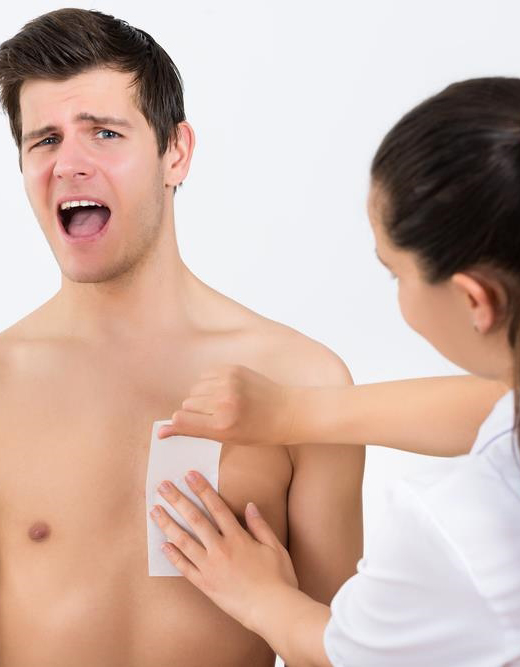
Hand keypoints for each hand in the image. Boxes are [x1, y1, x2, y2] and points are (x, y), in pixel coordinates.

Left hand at [149, 470, 297, 631]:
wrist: (272, 610)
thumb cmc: (279, 579)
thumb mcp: (275, 547)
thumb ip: (260, 525)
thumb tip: (249, 505)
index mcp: (238, 538)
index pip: (216, 507)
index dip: (202, 489)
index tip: (190, 475)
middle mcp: (220, 549)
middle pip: (195, 519)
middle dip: (178, 500)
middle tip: (163, 486)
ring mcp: (210, 568)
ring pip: (184, 541)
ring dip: (168, 524)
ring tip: (154, 511)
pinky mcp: (205, 585)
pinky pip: (184, 568)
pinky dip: (173, 556)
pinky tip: (163, 545)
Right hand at [158, 365, 297, 445]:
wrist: (288, 411)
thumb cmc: (257, 431)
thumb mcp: (226, 438)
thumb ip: (194, 431)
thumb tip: (161, 431)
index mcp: (222, 425)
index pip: (181, 420)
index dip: (177, 423)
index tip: (180, 425)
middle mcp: (224, 402)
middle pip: (187, 404)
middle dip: (196, 411)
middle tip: (216, 417)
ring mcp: (229, 382)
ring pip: (195, 388)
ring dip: (202, 396)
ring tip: (222, 403)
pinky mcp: (233, 368)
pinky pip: (205, 375)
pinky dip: (211, 383)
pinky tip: (226, 390)